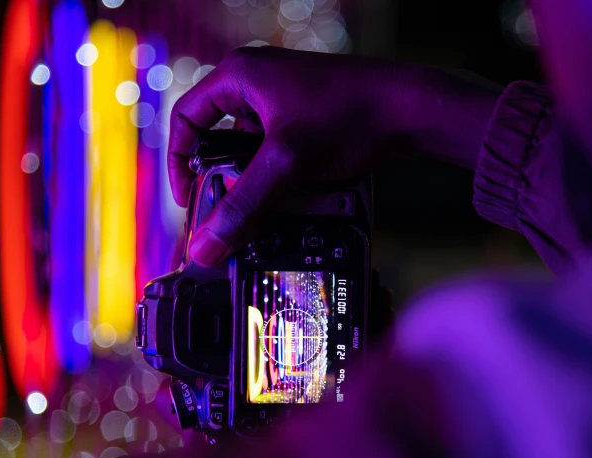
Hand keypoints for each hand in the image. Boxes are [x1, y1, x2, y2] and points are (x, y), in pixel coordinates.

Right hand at [169, 46, 497, 264]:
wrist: (412, 109)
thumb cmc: (351, 114)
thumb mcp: (287, 164)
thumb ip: (244, 206)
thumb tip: (206, 246)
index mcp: (239, 76)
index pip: (185, 119)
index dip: (179, 162)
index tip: (189, 199)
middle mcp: (258, 83)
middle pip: (220, 139)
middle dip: (226, 178)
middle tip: (232, 210)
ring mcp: (285, 100)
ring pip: (253, 151)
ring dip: (258, 181)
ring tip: (272, 205)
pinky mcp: (307, 118)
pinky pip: (280, 152)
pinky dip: (282, 176)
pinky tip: (298, 196)